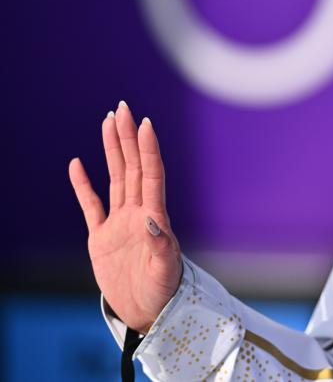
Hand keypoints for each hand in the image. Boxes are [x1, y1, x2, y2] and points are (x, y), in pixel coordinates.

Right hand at [68, 101, 182, 333]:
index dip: (148, 149)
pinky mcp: (101, 238)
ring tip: (108, 122)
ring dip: (112, 150)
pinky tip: (77, 163)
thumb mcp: (165, 270)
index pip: (151, 174)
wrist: (148, 313)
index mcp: (155, 216)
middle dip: (127, 138)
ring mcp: (119, 223)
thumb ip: (160, 245)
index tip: (145, 123)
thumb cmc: (164, 292)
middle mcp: (138, 213)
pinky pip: (91, 205)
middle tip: (122, 108)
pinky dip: (83, 185)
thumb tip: (151, 219)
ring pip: (114, 178)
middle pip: (132, 167)